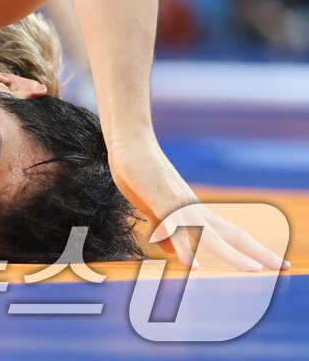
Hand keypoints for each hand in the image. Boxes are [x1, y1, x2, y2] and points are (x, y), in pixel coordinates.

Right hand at [111, 141, 288, 270]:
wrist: (130, 145)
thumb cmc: (140, 175)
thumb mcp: (153, 208)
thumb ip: (164, 230)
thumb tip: (173, 252)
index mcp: (196, 213)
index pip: (232, 234)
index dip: (253, 249)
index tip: (274, 262)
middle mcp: (195, 211)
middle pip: (234, 235)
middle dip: (259, 252)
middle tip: (286, 267)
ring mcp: (181, 208)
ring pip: (211, 237)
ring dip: (233, 255)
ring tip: (254, 271)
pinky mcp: (163, 204)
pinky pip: (176, 231)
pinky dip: (185, 250)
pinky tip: (192, 267)